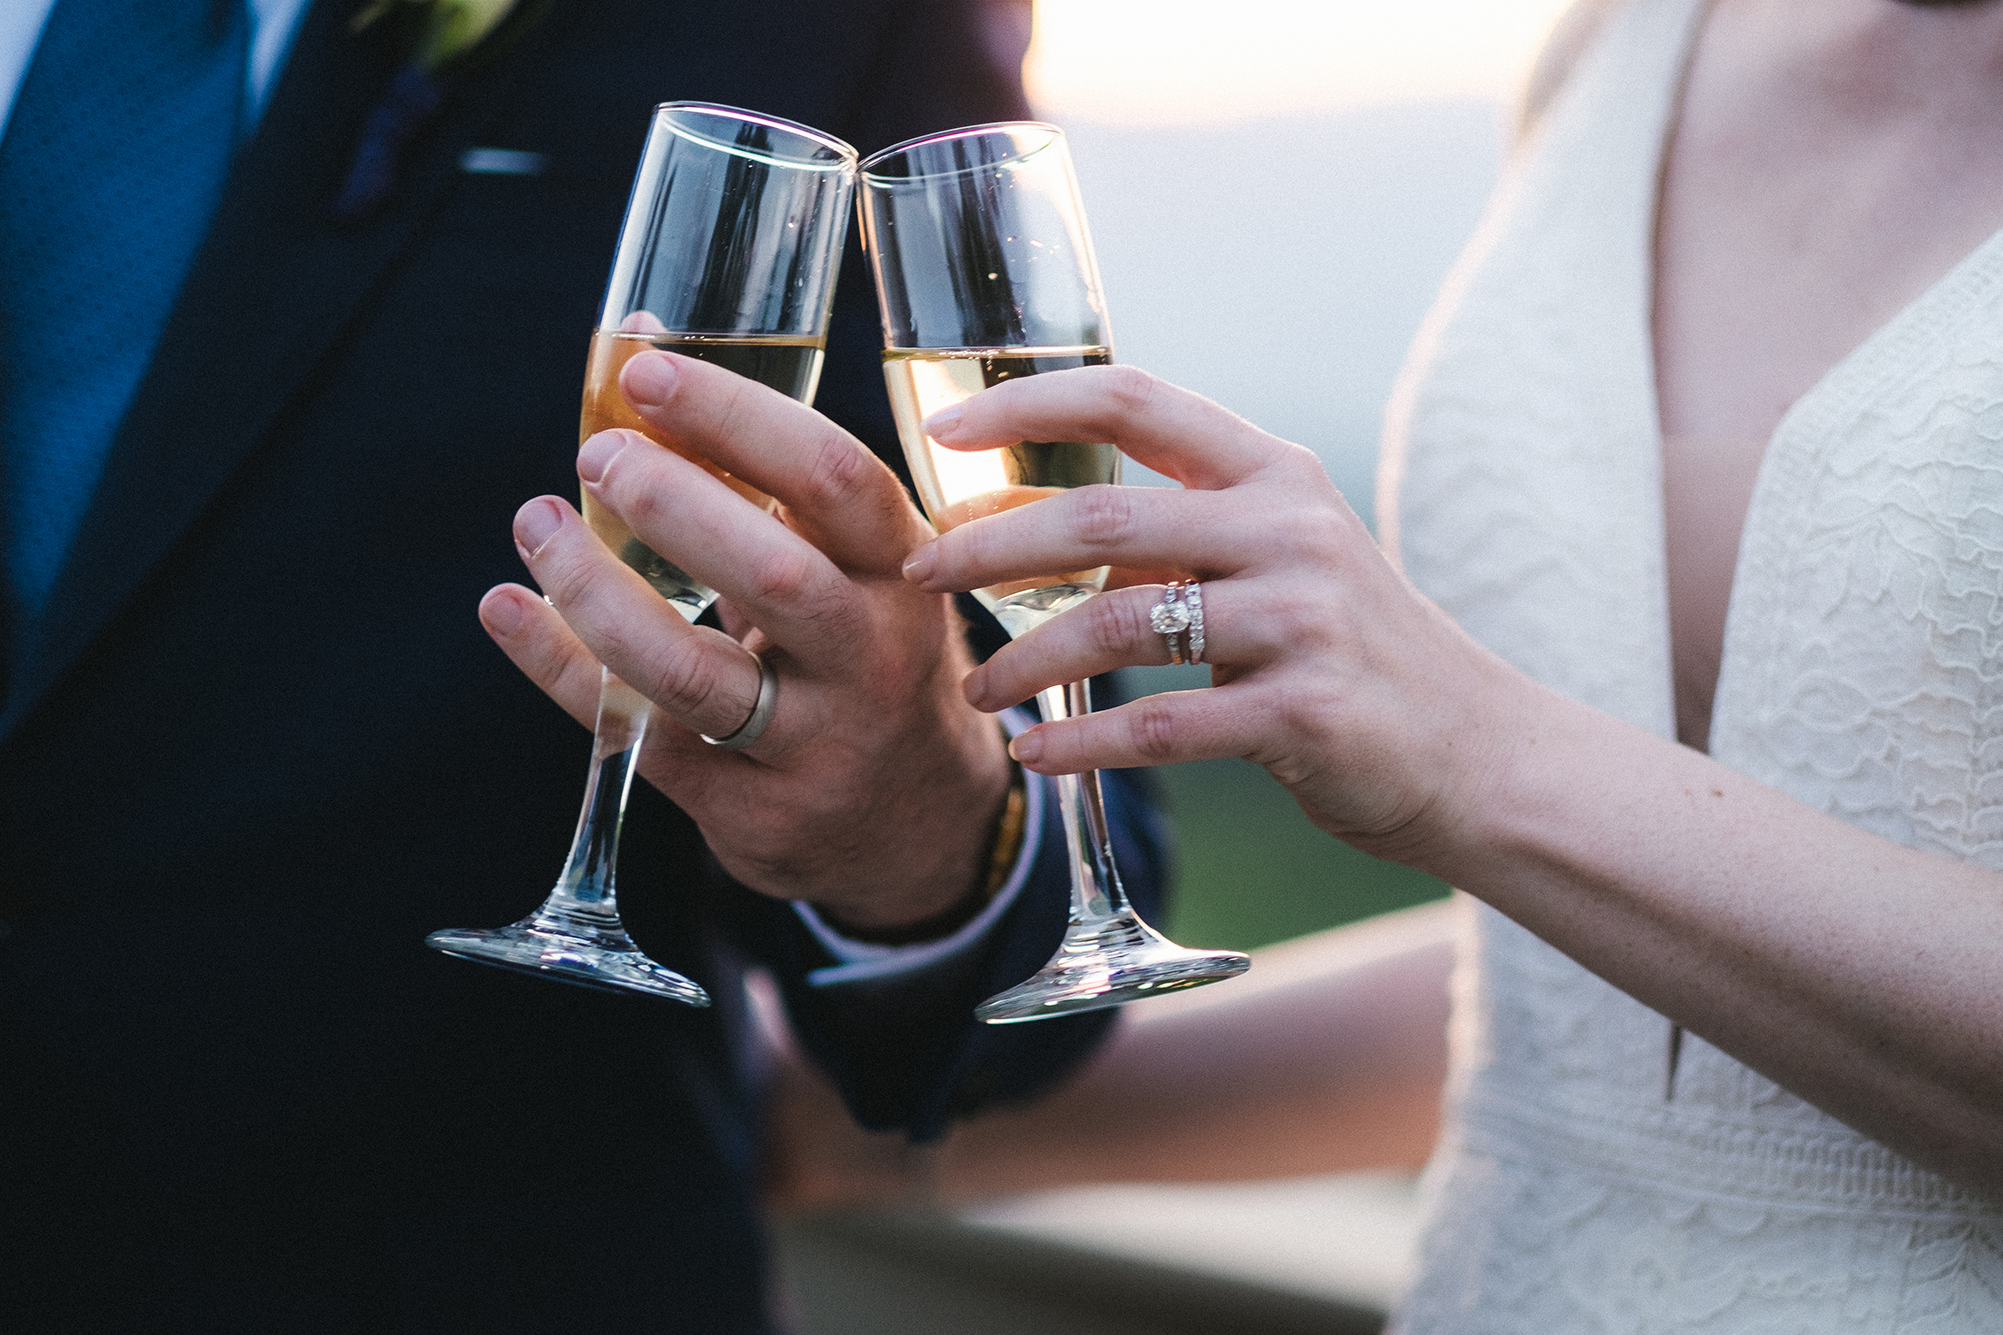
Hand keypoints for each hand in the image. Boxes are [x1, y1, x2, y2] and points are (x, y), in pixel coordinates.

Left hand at [480, 350, 1010, 931]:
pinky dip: (562, 668)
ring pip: (694, 670)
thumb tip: (637, 349)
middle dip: (671, 501)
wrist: (915, 819)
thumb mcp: (856, 567)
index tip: (647, 372)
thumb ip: (766, 478)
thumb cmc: (862, 655)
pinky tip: (512, 608)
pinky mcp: (753, 810)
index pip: (834, 478)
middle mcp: (873, 657)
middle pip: (773, 573)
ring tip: (538, 525)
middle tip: (598, 456)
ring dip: (598, 592)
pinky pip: (643, 735)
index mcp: (900, 570)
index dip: (737, 416)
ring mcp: (816, 742)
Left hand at [900, 365, 1536, 863]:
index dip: (1029, 402)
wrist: (1477, 751)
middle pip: (1102, 510)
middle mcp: (1289, 528)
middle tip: (920, 571)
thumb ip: (1180, 532)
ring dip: (1025, 657)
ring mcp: (1302, 619)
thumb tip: (1032, 525)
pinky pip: (1158, 726)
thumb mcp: (1283, 558)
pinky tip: (1034, 754)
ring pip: (1119, 621)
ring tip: (977, 687)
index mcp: (1274, 472)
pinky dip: (1081, 744)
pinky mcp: (1302, 712)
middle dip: (988, 541)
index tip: (944, 425)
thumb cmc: (1354, 652)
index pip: (1133, 397)